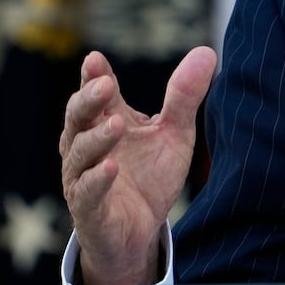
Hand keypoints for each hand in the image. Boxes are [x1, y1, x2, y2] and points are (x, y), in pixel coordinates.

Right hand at [59, 47, 216, 284]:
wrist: (139, 233)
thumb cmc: (149, 176)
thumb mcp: (173, 134)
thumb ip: (184, 97)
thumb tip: (207, 51)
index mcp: (104, 122)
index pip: (95, 95)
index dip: (93, 77)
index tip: (95, 60)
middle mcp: (86, 146)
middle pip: (78, 118)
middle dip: (88, 100)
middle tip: (104, 84)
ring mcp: (82, 177)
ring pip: (80, 152)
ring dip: (97, 137)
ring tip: (116, 123)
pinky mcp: (88, 209)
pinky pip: (87, 192)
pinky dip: (98, 179)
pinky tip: (111, 167)